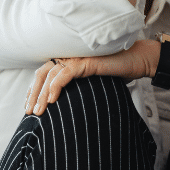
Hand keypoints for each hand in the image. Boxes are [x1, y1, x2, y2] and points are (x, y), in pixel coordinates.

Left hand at [25, 39, 160, 115]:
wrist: (139, 61)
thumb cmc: (120, 71)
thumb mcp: (94, 83)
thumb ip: (80, 88)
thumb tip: (67, 107)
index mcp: (69, 60)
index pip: (44, 73)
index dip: (33, 89)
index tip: (29, 106)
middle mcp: (70, 56)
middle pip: (42, 74)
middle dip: (33, 94)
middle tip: (29, 113)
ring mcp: (77, 57)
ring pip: (50, 75)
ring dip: (41, 95)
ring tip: (38, 111)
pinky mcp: (86, 61)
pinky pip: (65, 74)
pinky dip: (56, 86)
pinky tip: (51, 99)